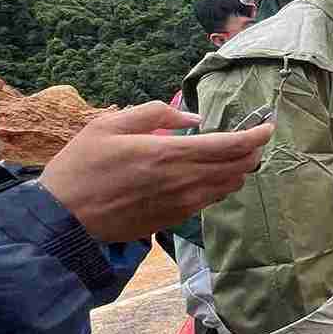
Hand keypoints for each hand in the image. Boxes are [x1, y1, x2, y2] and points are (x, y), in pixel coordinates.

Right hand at [40, 101, 272, 241]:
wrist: (63, 218)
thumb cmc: (81, 166)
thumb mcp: (109, 125)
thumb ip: (155, 114)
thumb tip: (194, 119)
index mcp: (169, 154)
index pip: (229, 146)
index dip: (256, 136)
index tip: (269, 127)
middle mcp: (183, 181)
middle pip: (237, 167)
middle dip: (252, 151)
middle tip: (254, 138)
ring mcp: (182, 204)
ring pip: (228, 186)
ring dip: (238, 169)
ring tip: (236, 155)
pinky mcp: (175, 219)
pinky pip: (210, 200)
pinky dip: (219, 185)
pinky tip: (210, 175)